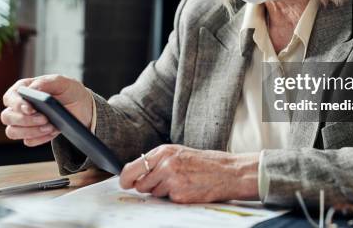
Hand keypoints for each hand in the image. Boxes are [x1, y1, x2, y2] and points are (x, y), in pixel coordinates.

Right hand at [0, 74, 92, 146]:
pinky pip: (28, 141)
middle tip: (44, 119)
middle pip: (7, 117)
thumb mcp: (62, 82)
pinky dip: (40, 138)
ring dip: (30, 131)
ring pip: (13, 132)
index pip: (9, 98)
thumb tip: (32, 89)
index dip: (17, 105)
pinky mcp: (31, 135)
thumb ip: (46, 82)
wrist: (81, 106)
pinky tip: (52, 132)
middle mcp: (18, 107)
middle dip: (25, 120)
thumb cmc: (68, 90)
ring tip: (50, 127)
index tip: (30, 109)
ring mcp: (23, 123)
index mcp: (22, 89)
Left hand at [119, 144, 258, 202]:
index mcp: (164, 151)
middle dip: (147, 187)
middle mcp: (165, 164)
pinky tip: (188, 189)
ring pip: (154, 193)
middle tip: (164, 183)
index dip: (126, 178)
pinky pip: (167, 200)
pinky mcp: (179, 194)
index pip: (133, 166)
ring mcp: (171, 180)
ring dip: (164, 192)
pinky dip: (175, 198)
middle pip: (140, 184)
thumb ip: (159, 160)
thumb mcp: (180, 153)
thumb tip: (138, 173)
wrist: (228, 172)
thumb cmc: (205, 163)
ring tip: (182, 183)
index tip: (125, 183)